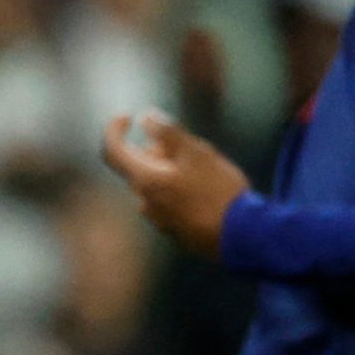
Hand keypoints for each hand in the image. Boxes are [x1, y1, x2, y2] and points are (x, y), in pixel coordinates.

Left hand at [102, 110, 249, 257]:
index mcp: (145, 180)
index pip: (112, 151)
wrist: (241, 237)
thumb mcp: (196, 153)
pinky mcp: (174, 230)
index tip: (127, 117)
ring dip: (171, 169)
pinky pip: (168, 202)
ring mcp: (158, 219)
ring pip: (156, 184)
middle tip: (190, 145)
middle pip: (139, 166)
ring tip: (205, 168)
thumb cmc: (218, 192)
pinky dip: (179, 188)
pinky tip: (207, 190)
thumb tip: (145, 118)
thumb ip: (168, 133)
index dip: (114, 130)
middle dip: (158, 149)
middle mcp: (144, 202)